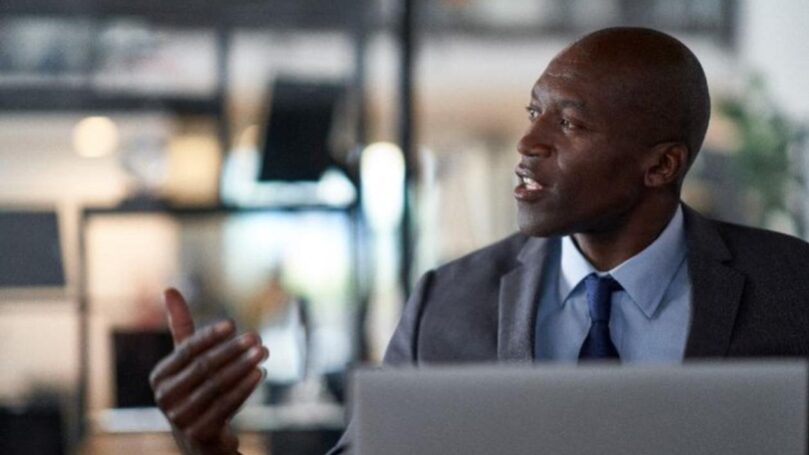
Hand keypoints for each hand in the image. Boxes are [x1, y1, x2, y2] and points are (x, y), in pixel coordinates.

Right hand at [149, 288, 268, 454]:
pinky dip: (245, 388)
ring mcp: (180, 418)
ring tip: (263, 351)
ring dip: (243, 367)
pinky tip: (260, 373)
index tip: (233, 324)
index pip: (186, 350)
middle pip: (204, 367)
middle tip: (257, 337)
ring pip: (217, 386)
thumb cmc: (195, 388)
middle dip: (232, 350)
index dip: (209, 336)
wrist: (199, 437)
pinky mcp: (199, 433)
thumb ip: (181, 327)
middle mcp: (165, 398)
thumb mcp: (187, 359)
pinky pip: (226, 406)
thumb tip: (169, 289)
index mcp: (160, 376)